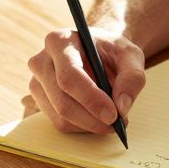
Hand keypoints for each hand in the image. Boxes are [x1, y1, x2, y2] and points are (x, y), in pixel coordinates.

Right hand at [26, 26, 146, 133]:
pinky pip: (59, 123)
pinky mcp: (39, 101)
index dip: (91, 99)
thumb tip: (121, 107)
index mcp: (60, 41)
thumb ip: (132, 77)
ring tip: (111, 119)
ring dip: (89, 125)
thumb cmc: (112, 51)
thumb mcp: (131, 55)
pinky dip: (82, 127)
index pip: (69, 76)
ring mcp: (36, 82)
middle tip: (117, 124)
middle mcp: (41, 61)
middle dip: (92, 118)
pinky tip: (97, 117)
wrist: (97, 52)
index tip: (113, 115)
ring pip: (60, 117)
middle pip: (62, 101)